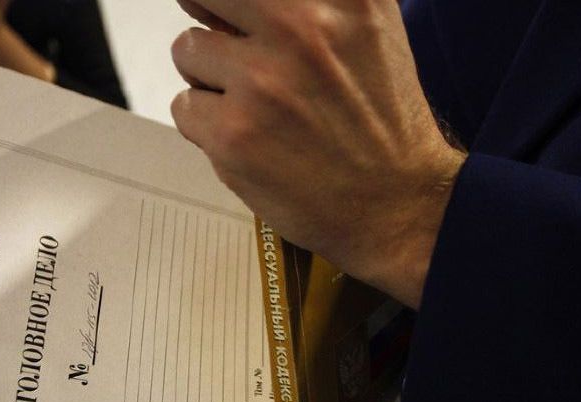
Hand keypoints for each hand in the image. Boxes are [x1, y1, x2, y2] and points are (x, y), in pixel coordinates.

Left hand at [171, 0, 465, 307]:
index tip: (237, 18)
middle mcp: (301, 26)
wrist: (396, 202)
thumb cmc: (378, 118)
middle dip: (213, 21)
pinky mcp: (233, 133)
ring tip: (257, 107)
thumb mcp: (365, 26)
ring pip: (187, 50)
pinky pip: (184, 107)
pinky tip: (251, 140)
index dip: (231, 1)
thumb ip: (305, 1)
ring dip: (211, 79)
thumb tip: (228, 1)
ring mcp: (263, 80)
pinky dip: (207, 125)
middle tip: (236, 54)